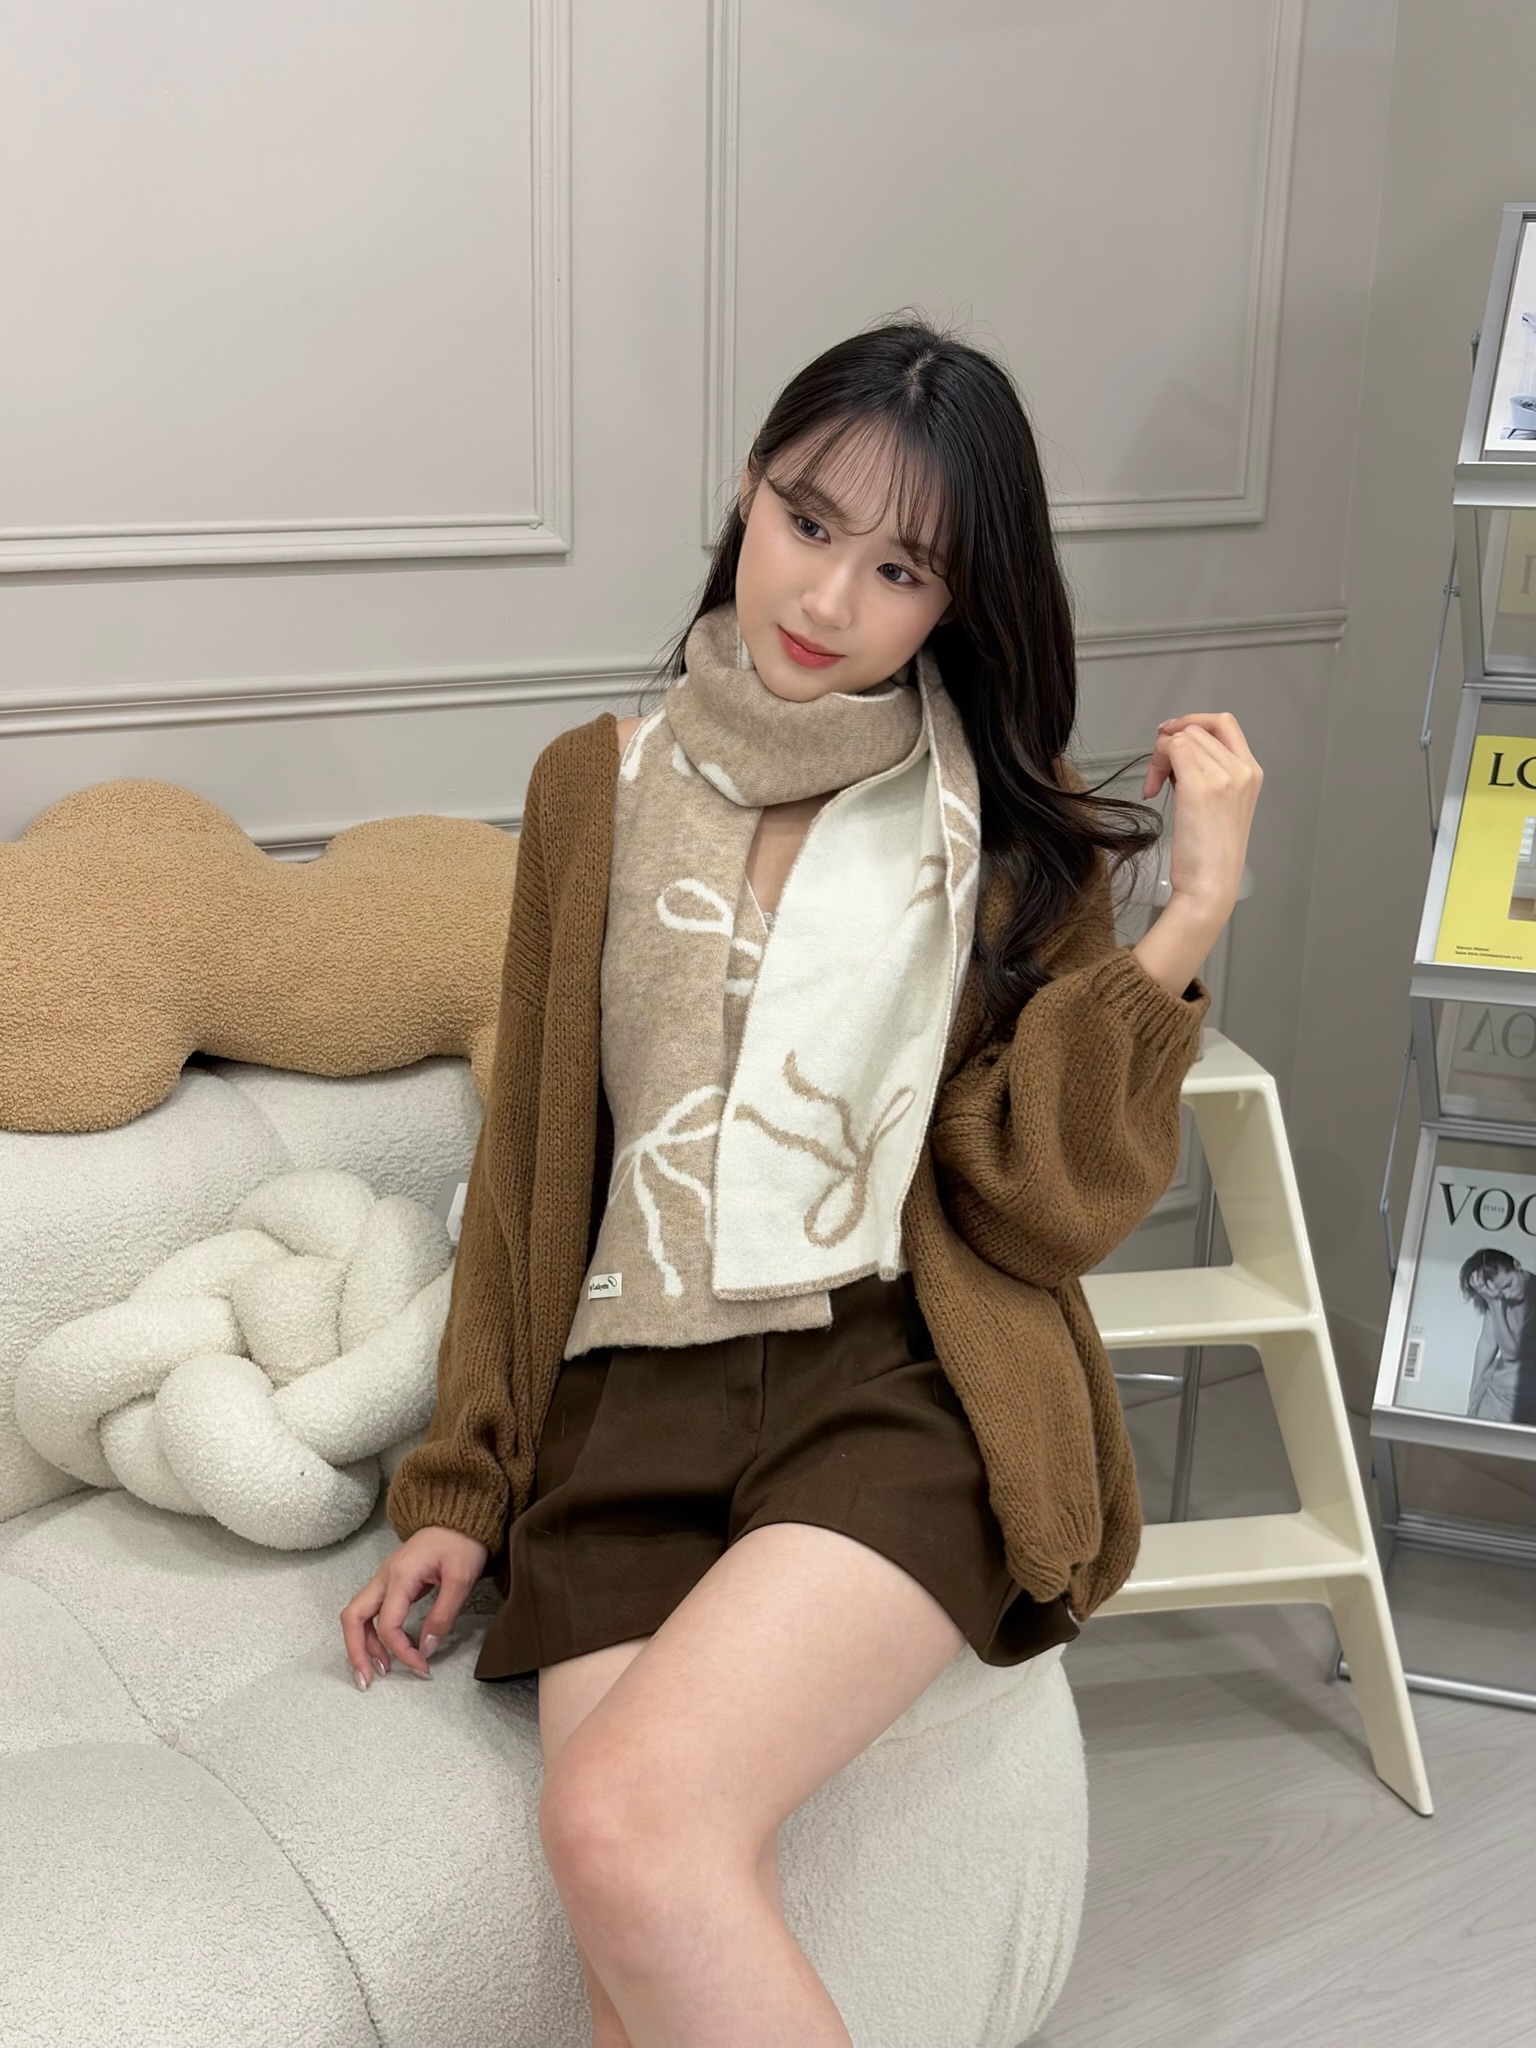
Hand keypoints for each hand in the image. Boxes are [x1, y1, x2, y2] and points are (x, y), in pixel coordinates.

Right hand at [340, 1525, 489, 1689]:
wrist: (460, 1517)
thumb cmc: (462, 1543)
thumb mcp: (461, 1578)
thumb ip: (443, 1615)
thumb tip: (426, 1649)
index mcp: (400, 1575)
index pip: (388, 1625)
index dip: (402, 1651)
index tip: (422, 1667)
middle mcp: (384, 1576)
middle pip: (353, 1617)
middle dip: (355, 1651)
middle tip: (368, 1680)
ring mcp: (384, 1578)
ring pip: (358, 1615)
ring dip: (362, 1644)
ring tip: (380, 1669)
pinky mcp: (390, 1581)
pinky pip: (370, 1611)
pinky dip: (371, 1633)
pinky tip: (385, 1649)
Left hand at [1142, 713, 1262, 929]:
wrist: (1211, 884)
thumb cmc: (1210, 854)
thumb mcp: (1219, 805)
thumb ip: (1208, 772)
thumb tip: (1178, 749)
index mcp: (1251, 772)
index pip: (1224, 724)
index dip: (1193, 722)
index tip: (1170, 736)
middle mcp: (1242, 769)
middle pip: (1197, 728)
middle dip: (1170, 744)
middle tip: (1159, 776)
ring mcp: (1224, 775)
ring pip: (1182, 736)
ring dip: (1160, 756)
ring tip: (1158, 787)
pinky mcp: (1201, 785)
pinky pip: (1172, 748)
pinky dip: (1156, 763)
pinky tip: (1153, 790)